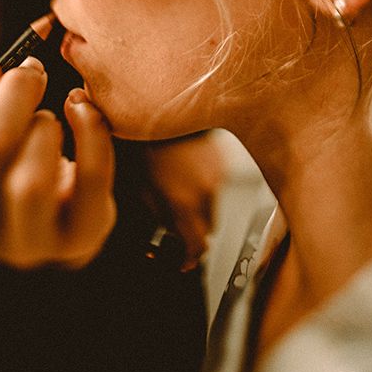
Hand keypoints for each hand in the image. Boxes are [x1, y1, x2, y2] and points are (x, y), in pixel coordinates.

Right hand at [0, 52, 115, 268]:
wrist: (50, 214)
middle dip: (14, 98)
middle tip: (31, 71)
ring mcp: (26, 247)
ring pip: (32, 182)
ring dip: (43, 128)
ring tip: (46, 118)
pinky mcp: (78, 240)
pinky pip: (90, 180)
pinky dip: (91, 133)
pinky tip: (82, 109)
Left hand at [145, 134, 224, 271]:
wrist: (163, 109)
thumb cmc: (147, 144)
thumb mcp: (144, 187)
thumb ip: (161, 217)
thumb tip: (173, 235)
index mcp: (185, 201)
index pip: (197, 246)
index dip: (189, 259)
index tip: (183, 262)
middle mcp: (208, 192)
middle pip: (209, 230)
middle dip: (194, 231)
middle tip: (177, 224)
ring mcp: (221, 176)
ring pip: (216, 209)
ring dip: (201, 210)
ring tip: (181, 192)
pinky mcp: (227, 163)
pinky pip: (220, 188)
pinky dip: (208, 190)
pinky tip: (190, 175)